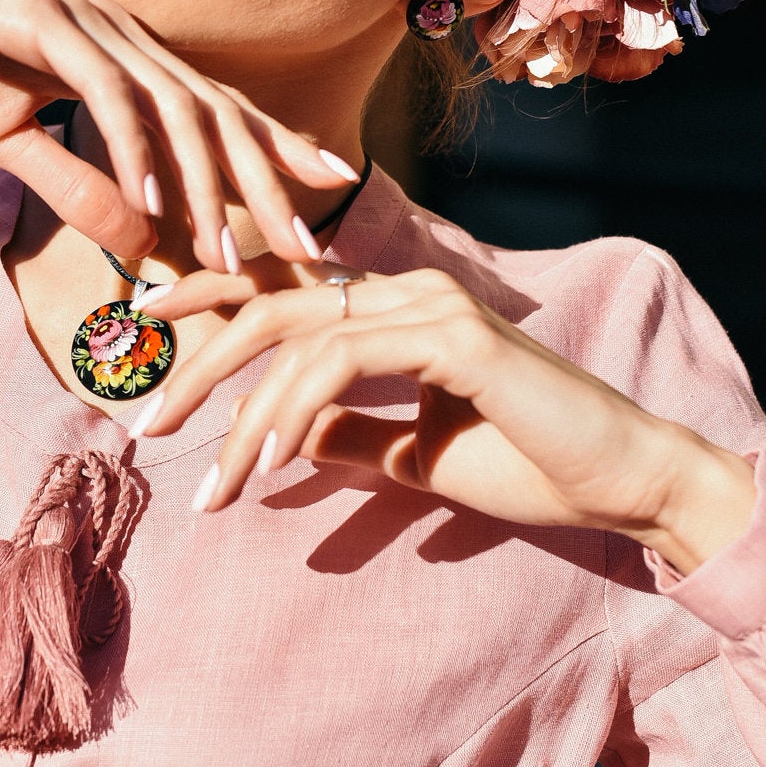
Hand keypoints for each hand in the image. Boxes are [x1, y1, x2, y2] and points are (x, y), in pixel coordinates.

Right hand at [0, 0, 353, 267]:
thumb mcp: (13, 145)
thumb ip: (77, 191)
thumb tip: (137, 242)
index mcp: (128, 60)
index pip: (218, 109)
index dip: (277, 145)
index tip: (332, 185)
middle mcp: (126, 39)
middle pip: (217, 114)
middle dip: (269, 181)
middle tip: (307, 247)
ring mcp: (91, 27)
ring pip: (172, 110)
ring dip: (204, 184)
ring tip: (228, 251)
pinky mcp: (46, 24)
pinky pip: (104, 95)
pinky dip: (130, 149)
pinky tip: (147, 199)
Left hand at [140, 268, 756, 572]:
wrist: (622, 480)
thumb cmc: (531, 463)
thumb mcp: (418, 454)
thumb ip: (353, 435)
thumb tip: (282, 436)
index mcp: (399, 308)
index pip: (286, 286)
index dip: (209, 294)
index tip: (143, 325)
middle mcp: (409, 290)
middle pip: (273, 297)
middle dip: (197, 354)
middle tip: (143, 420)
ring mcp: (434, 304)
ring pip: (298, 336)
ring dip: (240, 412)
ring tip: (206, 480)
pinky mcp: (456, 337)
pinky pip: (343, 360)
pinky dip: (292, 410)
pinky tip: (266, 467)